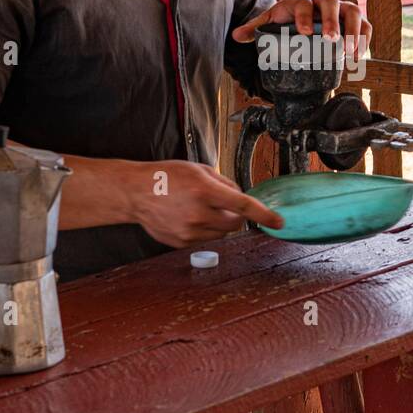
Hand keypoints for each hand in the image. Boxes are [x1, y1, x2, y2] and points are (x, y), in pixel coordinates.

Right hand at [128, 160, 283, 248]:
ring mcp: (189, 232)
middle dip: (235, 216)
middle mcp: (198, 214)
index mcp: (204, 191)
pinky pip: (204, 239)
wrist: (135, 193)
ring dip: (218, 222)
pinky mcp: (181, 242)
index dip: (264, 215)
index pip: (243, 206)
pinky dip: (203, 229)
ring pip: (220, 233)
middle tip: (221, 204)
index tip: (278, 222)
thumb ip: (224, 183)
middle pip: (235, 224)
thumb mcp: (198, 169)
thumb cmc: (166, 177)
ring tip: (197, 207)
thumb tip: (241, 197)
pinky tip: (186, 216)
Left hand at [231, 0, 371, 61]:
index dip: (304, 16)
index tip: (303, 33)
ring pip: (353, 10)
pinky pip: (365, 24)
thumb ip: (255, 28)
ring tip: (350, 51)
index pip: (304, 3)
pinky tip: (358, 54)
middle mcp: (323, 1)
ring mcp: (340, 9)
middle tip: (330, 40)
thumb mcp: (269, 22)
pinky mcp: (353, 19)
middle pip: (332, 1)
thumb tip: (236, 36)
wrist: (302, 15)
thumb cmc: (286, 19)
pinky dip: (365, 37)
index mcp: (300, 0)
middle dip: (332, 20)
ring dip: (353, 30)